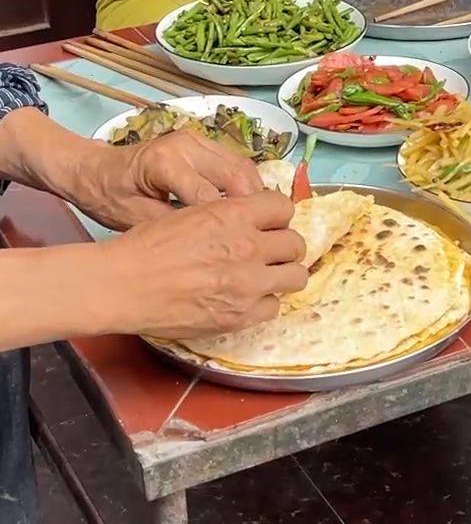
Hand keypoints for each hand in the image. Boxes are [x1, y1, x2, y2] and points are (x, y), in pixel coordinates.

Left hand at [71, 130, 264, 231]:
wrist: (93, 169)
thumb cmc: (108, 197)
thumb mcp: (134, 220)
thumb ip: (173, 228)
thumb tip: (212, 245)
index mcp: (164, 162)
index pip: (208, 195)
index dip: (227, 224)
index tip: (241, 249)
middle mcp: (186, 144)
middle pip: (236, 174)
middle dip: (253, 207)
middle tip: (263, 236)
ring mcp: (198, 140)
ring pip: (243, 166)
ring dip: (255, 195)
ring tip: (261, 225)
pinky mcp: (204, 143)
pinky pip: (236, 163)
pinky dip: (246, 186)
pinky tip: (248, 209)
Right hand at [100, 192, 306, 339]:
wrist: (121, 285)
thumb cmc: (147, 246)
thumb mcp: (193, 213)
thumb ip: (230, 215)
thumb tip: (257, 218)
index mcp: (235, 215)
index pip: (284, 208)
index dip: (277, 217)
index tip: (269, 225)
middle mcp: (248, 247)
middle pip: (296, 243)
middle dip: (284, 247)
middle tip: (269, 253)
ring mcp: (246, 284)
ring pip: (296, 276)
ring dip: (283, 275)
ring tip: (266, 277)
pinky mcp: (238, 316)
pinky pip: (273, 308)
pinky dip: (263, 303)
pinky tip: (246, 299)